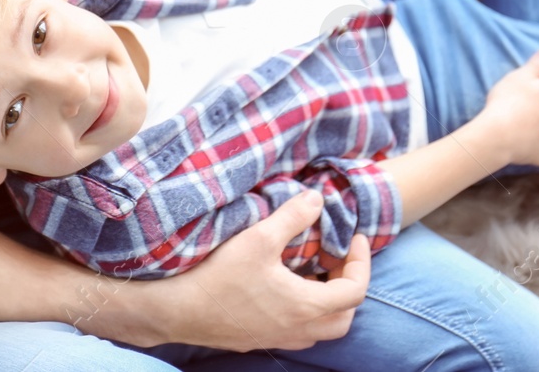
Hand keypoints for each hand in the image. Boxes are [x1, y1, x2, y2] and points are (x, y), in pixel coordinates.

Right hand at [154, 190, 368, 349]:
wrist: (177, 310)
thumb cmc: (218, 276)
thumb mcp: (259, 237)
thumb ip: (293, 216)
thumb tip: (318, 199)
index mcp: (305, 306)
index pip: (355, 291)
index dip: (361, 262)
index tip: (354, 239)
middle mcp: (298, 330)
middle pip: (344, 317)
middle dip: (348, 286)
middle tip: (335, 258)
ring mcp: (278, 339)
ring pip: (321, 329)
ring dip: (326, 302)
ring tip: (311, 271)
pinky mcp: (259, 339)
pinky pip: (297, 332)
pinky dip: (303, 311)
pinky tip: (283, 287)